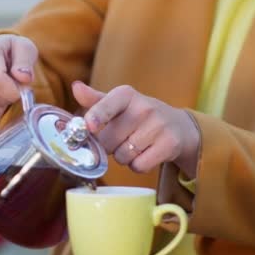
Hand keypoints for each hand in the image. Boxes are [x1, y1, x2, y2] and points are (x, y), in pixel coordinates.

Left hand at [73, 81, 199, 177]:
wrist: (178, 126)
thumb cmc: (138, 116)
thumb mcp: (118, 104)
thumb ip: (94, 100)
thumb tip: (76, 87)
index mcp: (126, 95)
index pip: (107, 105)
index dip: (96, 117)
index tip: (89, 126)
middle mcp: (143, 107)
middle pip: (108, 141)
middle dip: (109, 146)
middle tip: (120, 139)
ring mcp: (158, 126)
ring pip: (122, 156)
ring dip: (123, 157)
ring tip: (134, 145)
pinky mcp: (169, 144)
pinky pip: (139, 166)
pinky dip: (138, 166)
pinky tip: (145, 154)